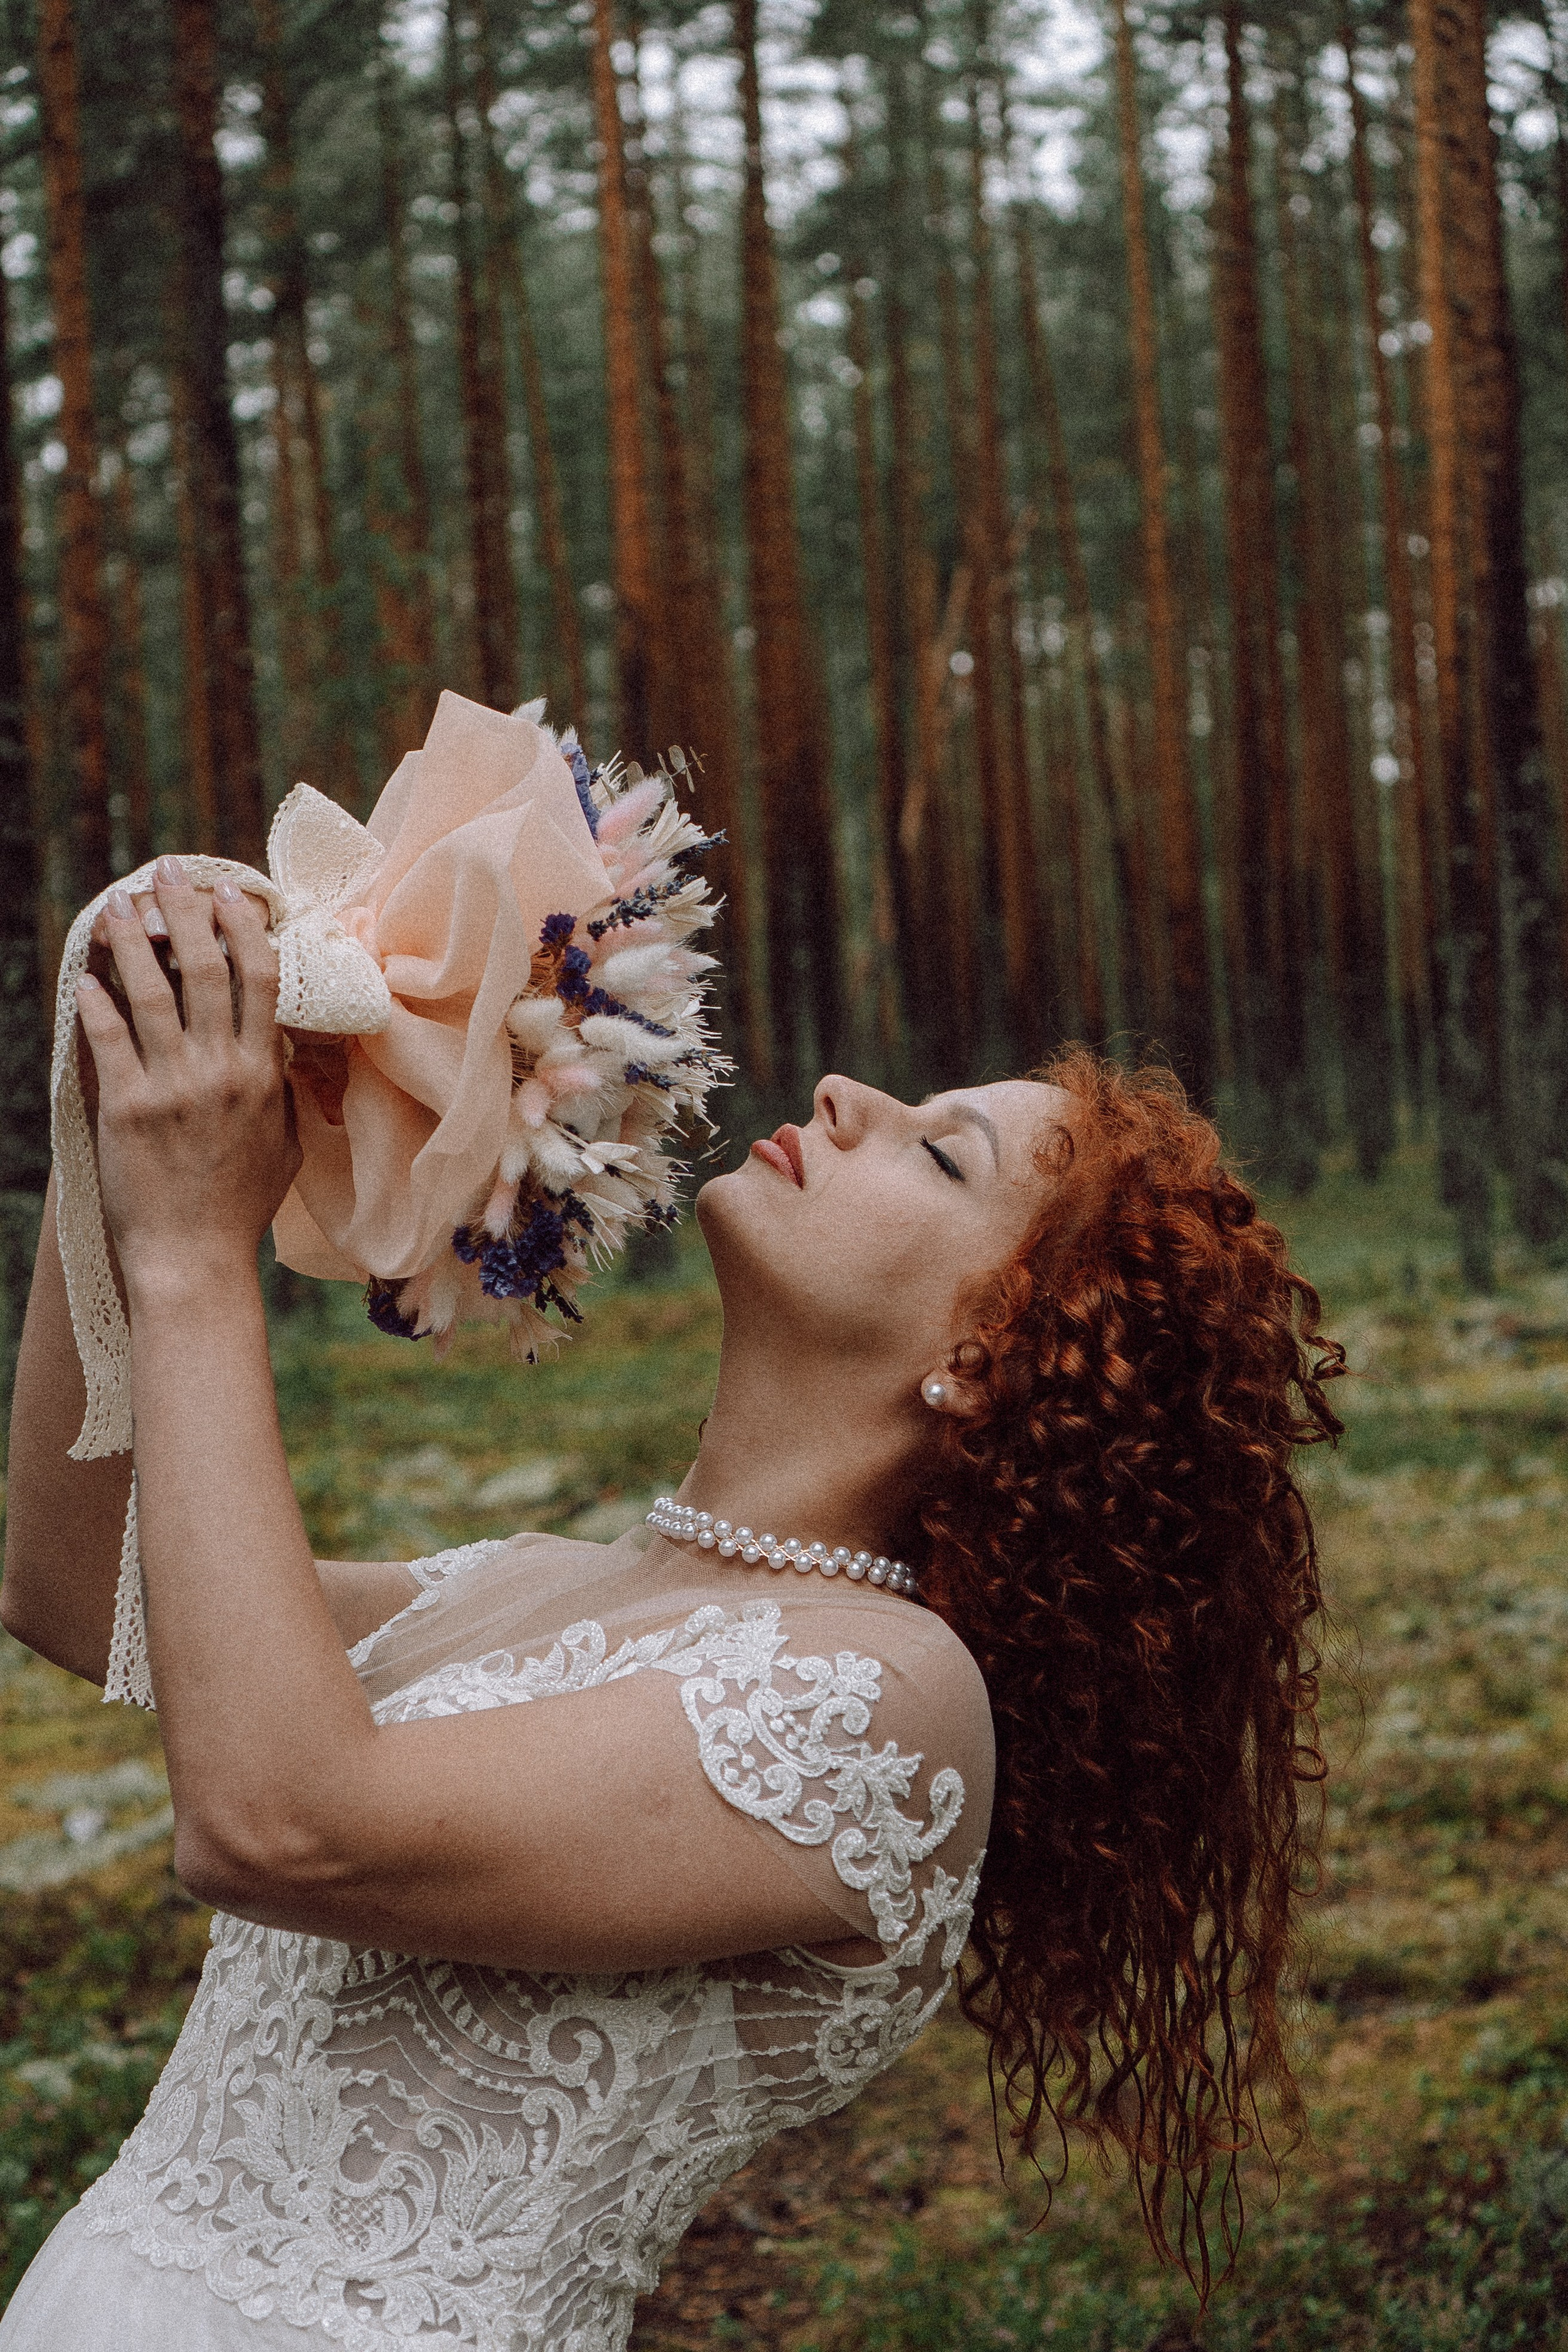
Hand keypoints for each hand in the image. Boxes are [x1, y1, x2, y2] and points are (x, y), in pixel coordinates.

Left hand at [75, 859, 301, 1299]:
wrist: (194, 1259)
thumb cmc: (239, 1208)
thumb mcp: (284, 1146)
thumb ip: (282, 1093)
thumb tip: (280, 1051)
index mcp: (262, 1075)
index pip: (261, 981)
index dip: (245, 930)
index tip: (233, 894)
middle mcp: (223, 1072)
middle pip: (207, 970)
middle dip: (188, 913)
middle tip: (169, 873)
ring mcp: (175, 1089)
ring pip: (153, 995)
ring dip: (133, 943)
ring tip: (119, 907)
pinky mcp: (129, 1110)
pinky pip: (110, 1041)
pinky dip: (98, 1004)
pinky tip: (86, 977)